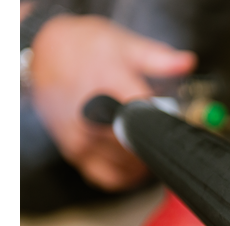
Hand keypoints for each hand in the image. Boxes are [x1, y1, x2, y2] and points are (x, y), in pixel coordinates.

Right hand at [30, 14, 196, 190]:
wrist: (43, 54)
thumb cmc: (83, 47)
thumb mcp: (123, 44)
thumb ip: (157, 58)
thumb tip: (187, 62)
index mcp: (108, 86)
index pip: (148, 115)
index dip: (166, 119)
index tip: (172, 116)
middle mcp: (92, 117)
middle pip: (138, 143)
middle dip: (154, 138)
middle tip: (159, 128)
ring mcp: (82, 139)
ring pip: (126, 164)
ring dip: (143, 158)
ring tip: (146, 140)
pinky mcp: (75, 153)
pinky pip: (107, 177)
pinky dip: (126, 175)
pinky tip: (134, 163)